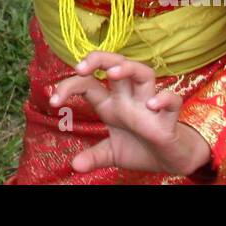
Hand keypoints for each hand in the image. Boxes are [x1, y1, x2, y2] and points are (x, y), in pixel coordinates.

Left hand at [49, 52, 212, 176]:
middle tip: (80, 67)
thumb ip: (94, 156)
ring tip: (112, 74)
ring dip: (128, 69)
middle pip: (115, 64)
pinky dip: (164, 99)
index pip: (88, 84)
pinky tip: (152, 105)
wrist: (171, 160)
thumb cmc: (140, 148)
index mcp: (112, 103)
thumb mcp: (112, 153)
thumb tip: (74, 166)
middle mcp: (129, 98)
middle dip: (98, 59)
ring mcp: (149, 105)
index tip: (53, 100)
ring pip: (144, 73)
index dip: (69, 86)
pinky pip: (172, 101)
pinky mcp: (170, 118)